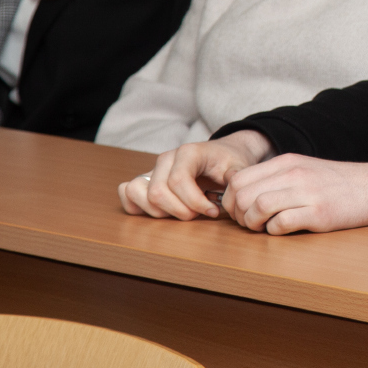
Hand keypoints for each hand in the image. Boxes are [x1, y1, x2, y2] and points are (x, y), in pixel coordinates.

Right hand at [117, 130, 271, 219]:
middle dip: (179, 211)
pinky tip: (163, 211)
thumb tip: (231, 180)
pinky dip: (139, 207)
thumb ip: (236, 174)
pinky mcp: (146, 181)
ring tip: (182, 212)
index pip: (178, 181)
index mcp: (188, 153)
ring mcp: (153, 170)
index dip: (194, 202)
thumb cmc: (229, 162)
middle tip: (200, 214)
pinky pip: (128, 193)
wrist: (223, 155)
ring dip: (159, 212)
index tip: (213, 212)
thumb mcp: (239, 165)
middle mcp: (165, 159)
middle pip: (157, 192)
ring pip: (138, 193)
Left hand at [219, 156, 367, 234]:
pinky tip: (283, 230)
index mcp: (286, 162)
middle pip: (242, 195)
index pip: (237, 179)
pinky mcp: (319, 213)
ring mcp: (307, 192)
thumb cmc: (336, 184)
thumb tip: (240, 196)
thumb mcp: (303, 169)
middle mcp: (294, 174)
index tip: (240, 212)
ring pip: (257, 207)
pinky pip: (280, 224)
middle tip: (250, 224)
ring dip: (253, 225)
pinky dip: (274, 232)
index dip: (230, 200)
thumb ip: (274, 178)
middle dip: (238, 215)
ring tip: (264, 228)